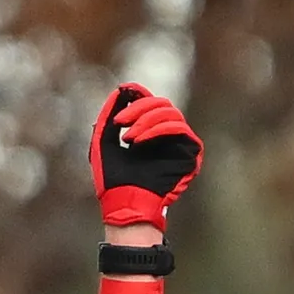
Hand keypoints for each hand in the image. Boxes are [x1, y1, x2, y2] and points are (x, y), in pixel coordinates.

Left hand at [89, 81, 200, 233]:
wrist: (124, 203)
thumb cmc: (112, 179)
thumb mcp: (103, 140)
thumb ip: (110, 114)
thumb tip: (122, 90)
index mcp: (149, 131)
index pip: (150, 101)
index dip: (138, 93)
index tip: (124, 90)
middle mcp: (166, 135)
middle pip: (160, 103)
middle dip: (138, 108)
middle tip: (120, 123)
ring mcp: (179, 143)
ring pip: (170, 112)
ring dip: (146, 120)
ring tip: (128, 138)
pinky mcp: (190, 152)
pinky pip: (178, 127)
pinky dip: (157, 129)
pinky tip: (139, 143)